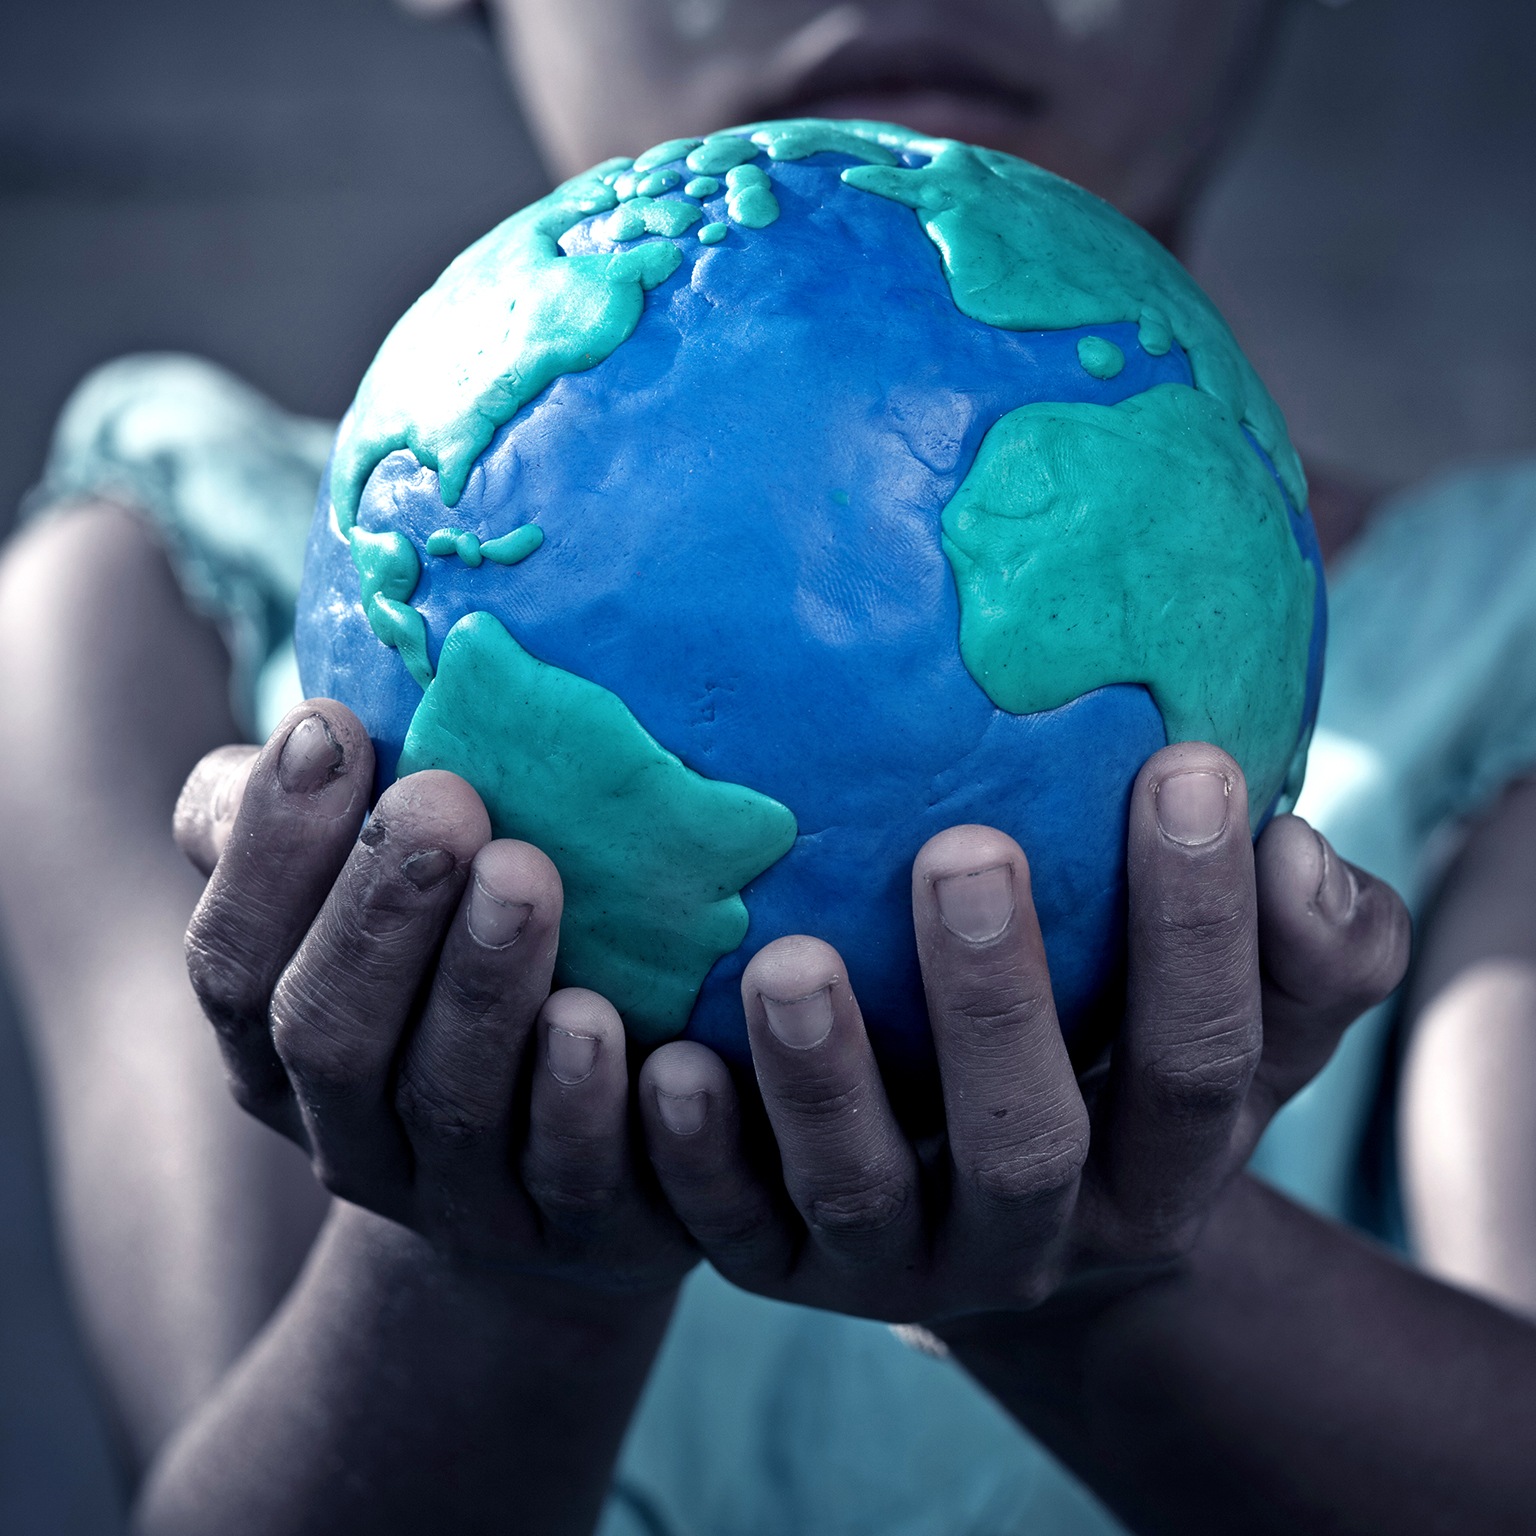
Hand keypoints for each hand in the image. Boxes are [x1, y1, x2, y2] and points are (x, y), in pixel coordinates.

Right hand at [175, 700, 693, 1298]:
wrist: (573, 1166)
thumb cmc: (461, 984)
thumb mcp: (377, 911)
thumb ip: (329, 830)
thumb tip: (322, 720)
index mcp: (279, 1050)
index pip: (234, 963)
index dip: (269, 854)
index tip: (331, 732)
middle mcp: (354, 1138)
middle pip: (332, 1037)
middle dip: (378, 916)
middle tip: (443, 801)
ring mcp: (465, 1200)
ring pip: (454, 1109)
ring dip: (482, 990)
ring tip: (526, 876)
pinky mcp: (585, 1228)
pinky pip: (581, 1181)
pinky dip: (589, 1106)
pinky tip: (610, 1028)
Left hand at [635, 742, 1409, 1323]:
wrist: (1001, 1195)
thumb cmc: (1126, 1053)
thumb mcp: (1245, 1016)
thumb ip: (1309, 947)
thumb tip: (1297, 846)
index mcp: (1159, 1174)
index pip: (1200, 1063)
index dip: (1203, 930)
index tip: (1181, 766)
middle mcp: (1033, 1238)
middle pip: (1026, 1145)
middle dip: (998, 1006)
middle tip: (963, 852)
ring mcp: (900, 1262)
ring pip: (862, 1194)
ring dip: (824, 1083)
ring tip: (785, 963)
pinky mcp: (781, 1263)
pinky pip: (729, 1226)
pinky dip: (695, 1156)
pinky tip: (667, 1061)